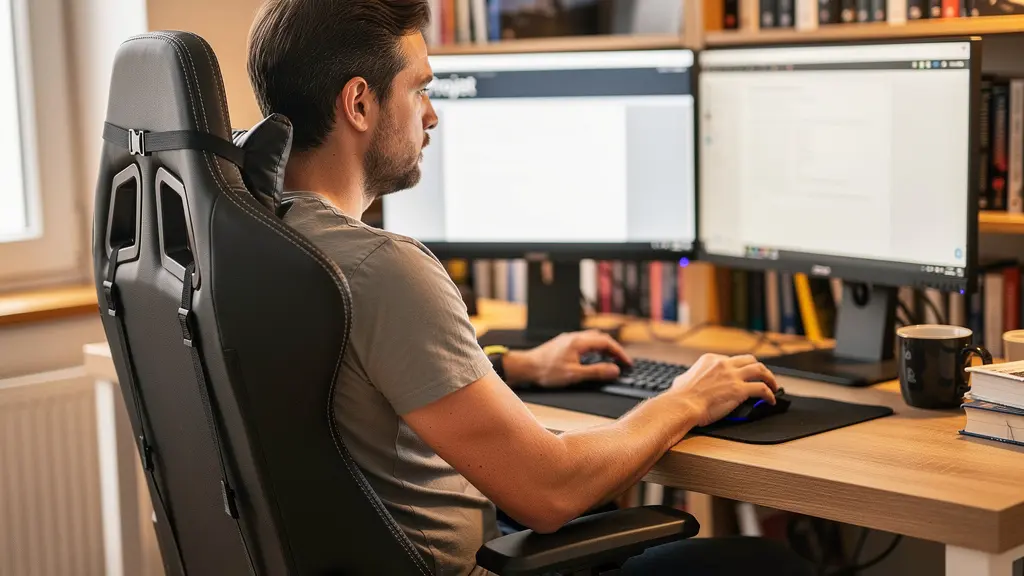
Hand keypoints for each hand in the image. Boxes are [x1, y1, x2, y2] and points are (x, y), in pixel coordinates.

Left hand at [504, 330, 632, 387]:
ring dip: (603, 347)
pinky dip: (593, 348)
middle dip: (613, 348)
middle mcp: (574, 336)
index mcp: (579, 342)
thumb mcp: (574, 375)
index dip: (620, 352)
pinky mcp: (562, 343)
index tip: (627, 362)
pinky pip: (584, 341)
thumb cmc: (546, 371)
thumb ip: (596, 372)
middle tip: (621, 361)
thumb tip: (615, 370)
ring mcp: (568, 339)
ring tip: (609, 359)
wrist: (526, 367)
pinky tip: (591, 358)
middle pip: (601, 337)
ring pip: (592, 338)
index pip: (606, 342)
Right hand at [667, 353, 777, 426]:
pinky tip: (771, 401)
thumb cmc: (680, 396)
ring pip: (760, 370)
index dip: (740, 368)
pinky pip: (762, 389)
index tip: (743, 375)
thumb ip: (689, 376)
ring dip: (769, 378)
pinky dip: (770, 394)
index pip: (732, 359)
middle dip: (759, 368)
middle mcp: (723, 363)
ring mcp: (733, 376)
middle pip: (750, 360)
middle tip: (763, 377)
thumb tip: (685, 381)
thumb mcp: (682, 379)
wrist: (683, 405)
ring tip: (773, 386)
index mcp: (710, 359)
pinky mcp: (740, 390)